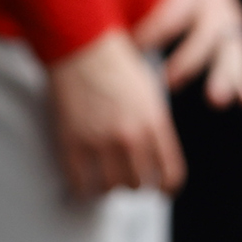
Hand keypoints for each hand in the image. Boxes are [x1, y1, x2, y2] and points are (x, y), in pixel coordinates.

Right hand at [47, 31, 185, 197]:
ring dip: (109, 186)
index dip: (167, 188)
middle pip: (139, 184)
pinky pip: (80, 183)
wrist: (85, 49)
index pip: (170, 173)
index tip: (163, 192)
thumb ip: (156, 127)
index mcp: (155, 123)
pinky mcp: (72, 144)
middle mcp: (131, 136)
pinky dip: (84, 188)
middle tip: (128, 177)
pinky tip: (84, 182)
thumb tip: (157, 158)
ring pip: (111, 187)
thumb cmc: (119, 68)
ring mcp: (99, 142)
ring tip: (105, 177)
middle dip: (135, 183)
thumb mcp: (150, 95)